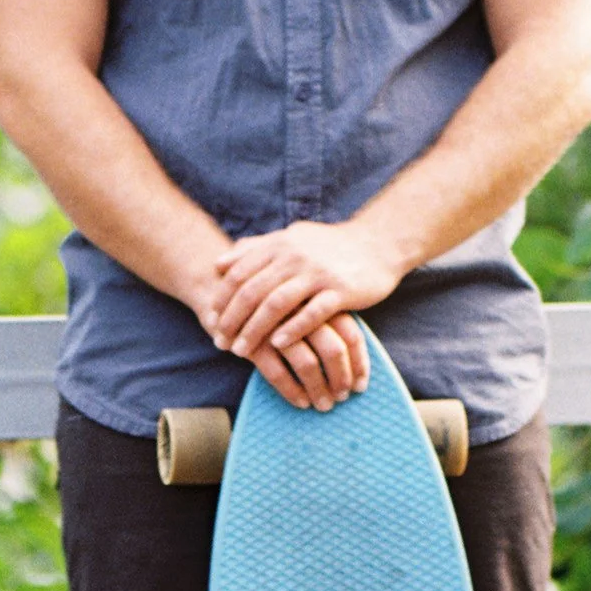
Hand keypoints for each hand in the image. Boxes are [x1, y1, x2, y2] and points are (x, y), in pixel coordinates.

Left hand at [204, 222, 404, 409]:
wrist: (378, 243)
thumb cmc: (330, 246)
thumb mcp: (291, 239)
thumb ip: (256, 249)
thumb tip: (221, 263)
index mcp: (280, 245)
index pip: (239, 272)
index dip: (222, 297)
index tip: (211, 320)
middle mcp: (295, 256)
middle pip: (252, 291)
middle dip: (232, 319)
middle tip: (220, 342)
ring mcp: (317, 273)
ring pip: (276, 304)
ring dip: (255, 330)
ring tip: (241, 351)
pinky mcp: (340, 290)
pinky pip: (312, 313)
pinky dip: (292, 330)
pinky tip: (278, 346)